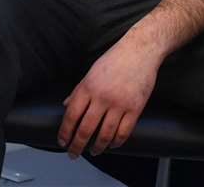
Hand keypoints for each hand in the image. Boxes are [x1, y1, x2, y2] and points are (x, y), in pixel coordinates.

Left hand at [58, 36, 161, 156]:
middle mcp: (102, 97)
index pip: (71, 116)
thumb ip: (78, 90)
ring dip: (97, 147)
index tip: (62, 142)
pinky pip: (123, 132)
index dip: (65, 132)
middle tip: (73, 154)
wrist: (140, 51)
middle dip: (77, 145)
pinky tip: (112, 144)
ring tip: (94, 151)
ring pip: (105, 135)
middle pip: (85, 129)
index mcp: (88, 87)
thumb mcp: (91, 72)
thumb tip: (66, 105)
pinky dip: (116, 142)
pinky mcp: (135, 108)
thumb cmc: (115, 59)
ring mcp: (119, 104)